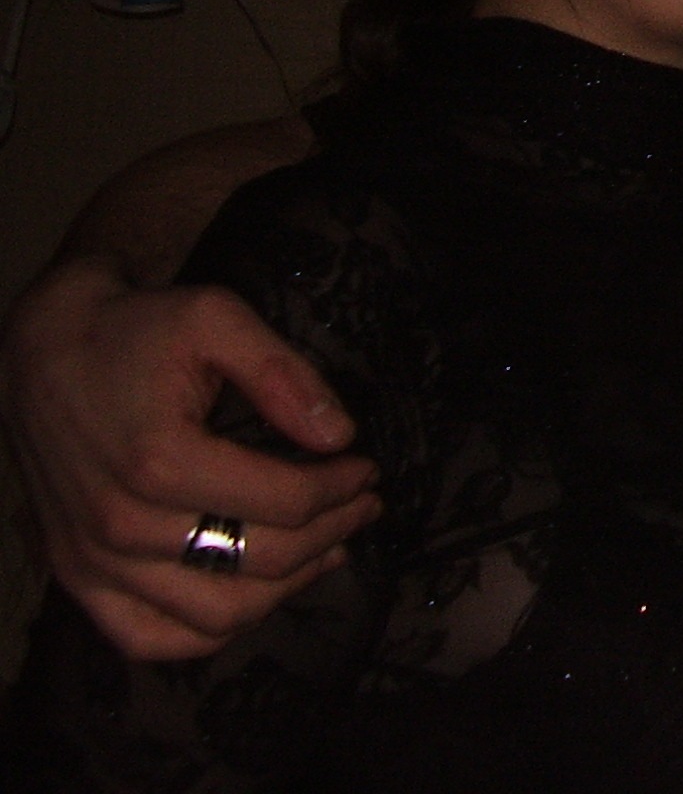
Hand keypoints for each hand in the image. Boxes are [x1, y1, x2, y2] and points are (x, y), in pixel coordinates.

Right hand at [0, 255, 381, 659]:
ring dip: (285, 590)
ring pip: (215, 614)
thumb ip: (281, 373)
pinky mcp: (76, 577)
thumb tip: (340, 434)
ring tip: (327, 551)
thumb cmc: (134, 329)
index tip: (366, 469)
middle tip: (361, 506)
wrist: (43, 348)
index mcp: (161, 459)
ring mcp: (94, 561)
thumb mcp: (215, 317)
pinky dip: (209, 632)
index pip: (283, 501)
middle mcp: (123, 523)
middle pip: (260, 561)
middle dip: (329, 534)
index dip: (340, 488)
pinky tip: (253, 597)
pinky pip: (149, 638)